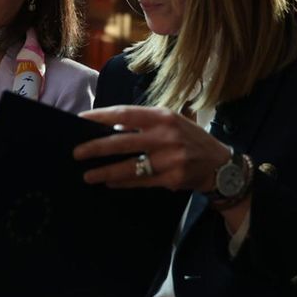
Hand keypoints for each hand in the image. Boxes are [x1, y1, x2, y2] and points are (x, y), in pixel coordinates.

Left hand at [76, 105, 230, 192]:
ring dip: (105, 171)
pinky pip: (140, 181)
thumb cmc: (189, 139)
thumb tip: (110, 129)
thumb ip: (145, 123)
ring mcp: (169, 158)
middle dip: (96, 148)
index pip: (125, 114)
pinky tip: (109, 182)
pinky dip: (122, 182)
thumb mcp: (171, 121)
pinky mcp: (171, 178)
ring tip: (88, 175)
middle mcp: (166, 135)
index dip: (100, 117)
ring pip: (129, 166)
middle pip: (122, 141)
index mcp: (163, 116)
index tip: (80, 120)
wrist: (219, 165)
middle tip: (76, 153)